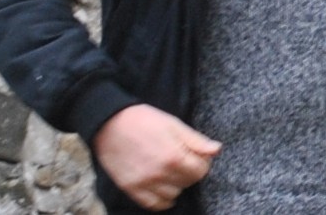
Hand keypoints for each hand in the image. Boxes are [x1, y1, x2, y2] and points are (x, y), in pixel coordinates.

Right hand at [95, 105, 220, 209]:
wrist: (108, 122)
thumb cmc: (142, 120)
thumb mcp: (173, 124)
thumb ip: (196, 140)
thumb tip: (217, 150)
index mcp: (173, 156)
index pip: (201, 171)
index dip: (202, 162)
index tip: (195, 155)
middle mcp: (160, 173)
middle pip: (188, 183)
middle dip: (189, 172)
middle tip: (180, 160)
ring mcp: (144, 183)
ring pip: (173, 195)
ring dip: (175, 185)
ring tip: (168, 170)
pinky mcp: (131, 189)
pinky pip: (154, 205)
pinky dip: (162, 199)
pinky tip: (161, 186)